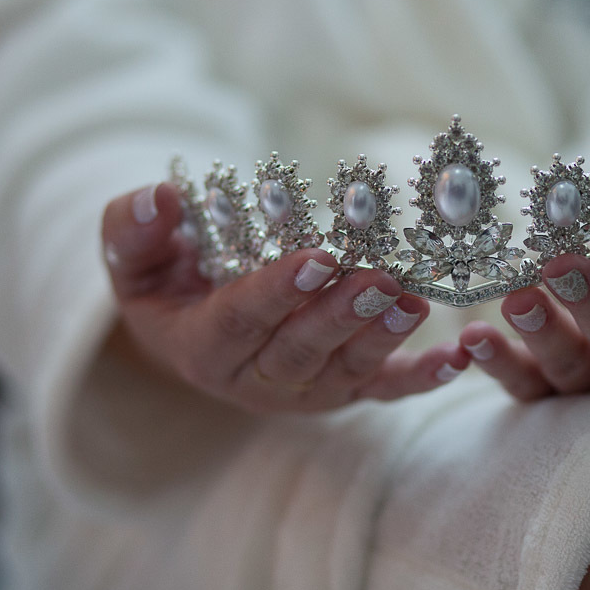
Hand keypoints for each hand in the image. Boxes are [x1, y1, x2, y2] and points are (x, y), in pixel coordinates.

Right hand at [102, 183, 468, 412]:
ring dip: (383, 337)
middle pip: (300, 351)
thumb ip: (133, 228)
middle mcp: (254, 381)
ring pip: (345, 368)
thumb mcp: (130, 255)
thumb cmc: (163, 279)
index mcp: (200, 347)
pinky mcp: (343, 389)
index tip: (317, 257)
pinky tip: (459, 357)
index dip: (278, 291)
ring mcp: (304, 391)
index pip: (239, 321)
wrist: (192, 326)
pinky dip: (422, 377)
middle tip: (380, 277)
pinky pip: (383, 389)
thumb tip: (160, 198)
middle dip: (342, 315)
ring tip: (416, 300)